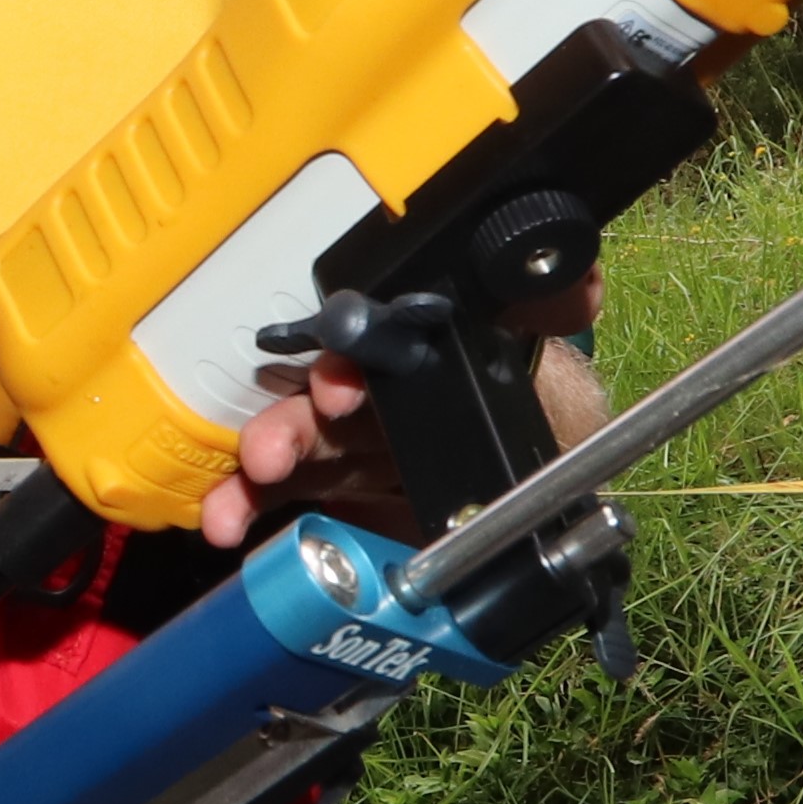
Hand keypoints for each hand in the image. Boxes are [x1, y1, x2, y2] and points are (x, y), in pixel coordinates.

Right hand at [195, 272, 601, 550]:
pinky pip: (283, 502)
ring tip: (230, 509)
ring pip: (288, 456)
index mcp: (420, 363)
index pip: (373, 352)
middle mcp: (375, 402)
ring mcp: (347, 450)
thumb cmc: (535, 411)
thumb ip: (551, 319)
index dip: (348, 364)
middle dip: (284, 428)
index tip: (336, 385)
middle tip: (268, 451)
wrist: (538, 484)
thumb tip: (574, 278)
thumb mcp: (551, 365)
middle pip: (314, 408)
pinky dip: (246, 511)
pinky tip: (228, 524)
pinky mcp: (334, 498)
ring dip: (254, 477)